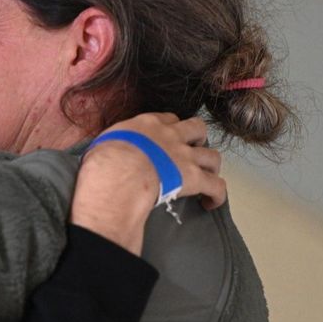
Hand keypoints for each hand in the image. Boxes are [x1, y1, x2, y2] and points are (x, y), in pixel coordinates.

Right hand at [71, 114, 225, 255]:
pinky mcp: (194, 178)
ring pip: (213, 156)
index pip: (168, 119)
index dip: (172, 128)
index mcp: (149, 124)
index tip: (167, 139)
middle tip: (191, 153)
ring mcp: (186, 156)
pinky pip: (216, 185)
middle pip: (198, 129)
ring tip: (204, 177)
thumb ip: (115, 142)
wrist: (120, 170)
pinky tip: (210, 203)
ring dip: (210, 166)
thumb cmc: (105, 157)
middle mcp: (172, 135)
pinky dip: (217, 194)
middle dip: (198, 140)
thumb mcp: (105, 141)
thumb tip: (108, 150)